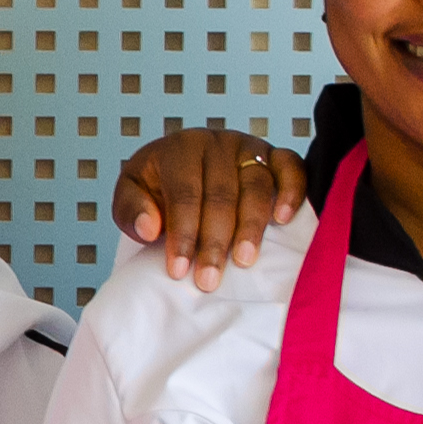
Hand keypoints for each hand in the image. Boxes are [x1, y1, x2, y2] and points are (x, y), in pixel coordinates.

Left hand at [107, 126, 305, 289]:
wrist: (182, 164)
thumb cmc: (157, 185)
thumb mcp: (131, 194)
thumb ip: (132, 210)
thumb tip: (149, 229)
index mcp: (180, 149)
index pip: (184, 194)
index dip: (183, 234)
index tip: (179, 270)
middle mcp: (217, 143)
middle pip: (221, 194)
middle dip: (214, 241)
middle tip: (209, 279)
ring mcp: (249, 147)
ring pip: (256, 185)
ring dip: (251, 226)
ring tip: (244, 261)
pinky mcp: (275, 155)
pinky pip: (292, 168)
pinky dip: (291, 191)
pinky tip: (283, 219)